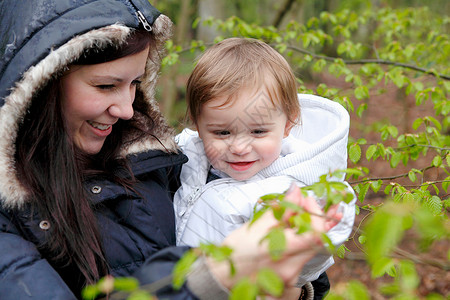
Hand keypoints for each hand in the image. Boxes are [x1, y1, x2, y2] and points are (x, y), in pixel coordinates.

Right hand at [206, 184, 340, 289]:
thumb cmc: (236, 249)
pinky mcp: (290, 278)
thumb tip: (297, 190)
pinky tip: (292, 229)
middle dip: (314, 218)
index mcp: (281, 252)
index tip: (306, 199)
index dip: (316, 214)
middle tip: (305, 203)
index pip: (315, 234)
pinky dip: (301, 239)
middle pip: (317, 241)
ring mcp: (291, 276)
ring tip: (297, 214)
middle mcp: (290, 268)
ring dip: (308, 228)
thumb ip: (282, 209)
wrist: (222, 274)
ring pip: (311, 248)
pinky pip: (303, 255)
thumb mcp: (257, 225)